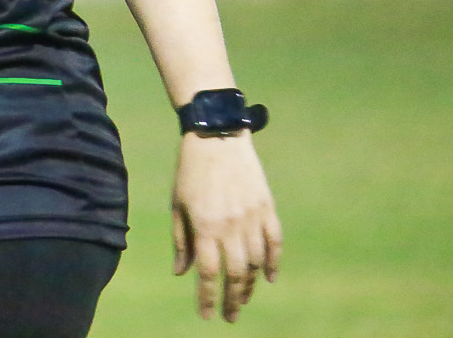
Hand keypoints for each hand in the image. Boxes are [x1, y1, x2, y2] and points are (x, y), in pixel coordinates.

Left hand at [171, 132, 281, 321]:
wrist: (217, 136)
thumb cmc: (190, 171)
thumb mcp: (177, 204)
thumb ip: (181, 241)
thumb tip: (181, 274)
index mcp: (204, 226)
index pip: (207, 273)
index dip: (207, 298)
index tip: (206, 315)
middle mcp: (230, 226)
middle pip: (236, 275)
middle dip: (232, 300)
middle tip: (230, 316)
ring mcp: (252, 217)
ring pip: (256, 263)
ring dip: (251, 285)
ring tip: (243, 298)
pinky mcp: (266, 207)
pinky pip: (275, 242)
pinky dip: (274, 262)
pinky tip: (269, 278)